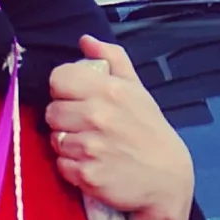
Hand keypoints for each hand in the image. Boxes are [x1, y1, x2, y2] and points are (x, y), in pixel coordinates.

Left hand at [46, 36, 193, 219]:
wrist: (168, 179)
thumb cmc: (150, 132)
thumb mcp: (137, 90)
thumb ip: (112, 59)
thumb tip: (85, 40)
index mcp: (109, 90)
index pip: (58, 79)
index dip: (64, 91)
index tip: (78, 101)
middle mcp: (98, 116)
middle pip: (51, 112)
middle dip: (65, 121)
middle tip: (87, 129)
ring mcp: (92, 147)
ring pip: (55, 140)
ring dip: (69, 146)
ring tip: (92, 149)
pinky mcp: (88, 176)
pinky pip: (62, 166)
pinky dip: (74, 169)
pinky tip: (93, 166)